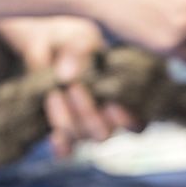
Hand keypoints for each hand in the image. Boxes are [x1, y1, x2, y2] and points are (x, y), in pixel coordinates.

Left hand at [0, 16, 135, 157]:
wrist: (47, 42)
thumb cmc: (73, 39)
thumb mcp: (77, 37)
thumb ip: (77, 50)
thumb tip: (67, 75)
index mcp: (124, 95)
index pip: (138, 122)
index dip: (128, 119)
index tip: (112, 102)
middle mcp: (107, 117)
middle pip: (104, 133)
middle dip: (87, 114)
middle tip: (72, 87)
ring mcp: (86, 126)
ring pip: (82, 139)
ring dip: (66, 121)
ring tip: (54, 94)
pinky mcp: (65, 131)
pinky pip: (67, 150)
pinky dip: (61, 146)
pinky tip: (53, 137)